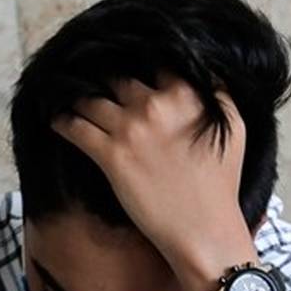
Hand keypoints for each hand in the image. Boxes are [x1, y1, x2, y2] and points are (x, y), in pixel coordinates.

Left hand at [52, 74, 258, 290]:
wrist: (203, 229)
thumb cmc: (220, 185)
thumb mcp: (234, 129)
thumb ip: (218, 95)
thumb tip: (205, 73)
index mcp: (187, 94)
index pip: (156, 60)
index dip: (139, 60)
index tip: (126, 62)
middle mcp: (156, 104)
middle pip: (118, 77)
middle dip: (103, 77)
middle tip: (88, 77)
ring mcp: (131, 128)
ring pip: (91, 99)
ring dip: (78, 98)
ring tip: (67, 97)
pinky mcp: (110, 155)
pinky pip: (75, 127)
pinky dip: (63, 122)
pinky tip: (57, 120)